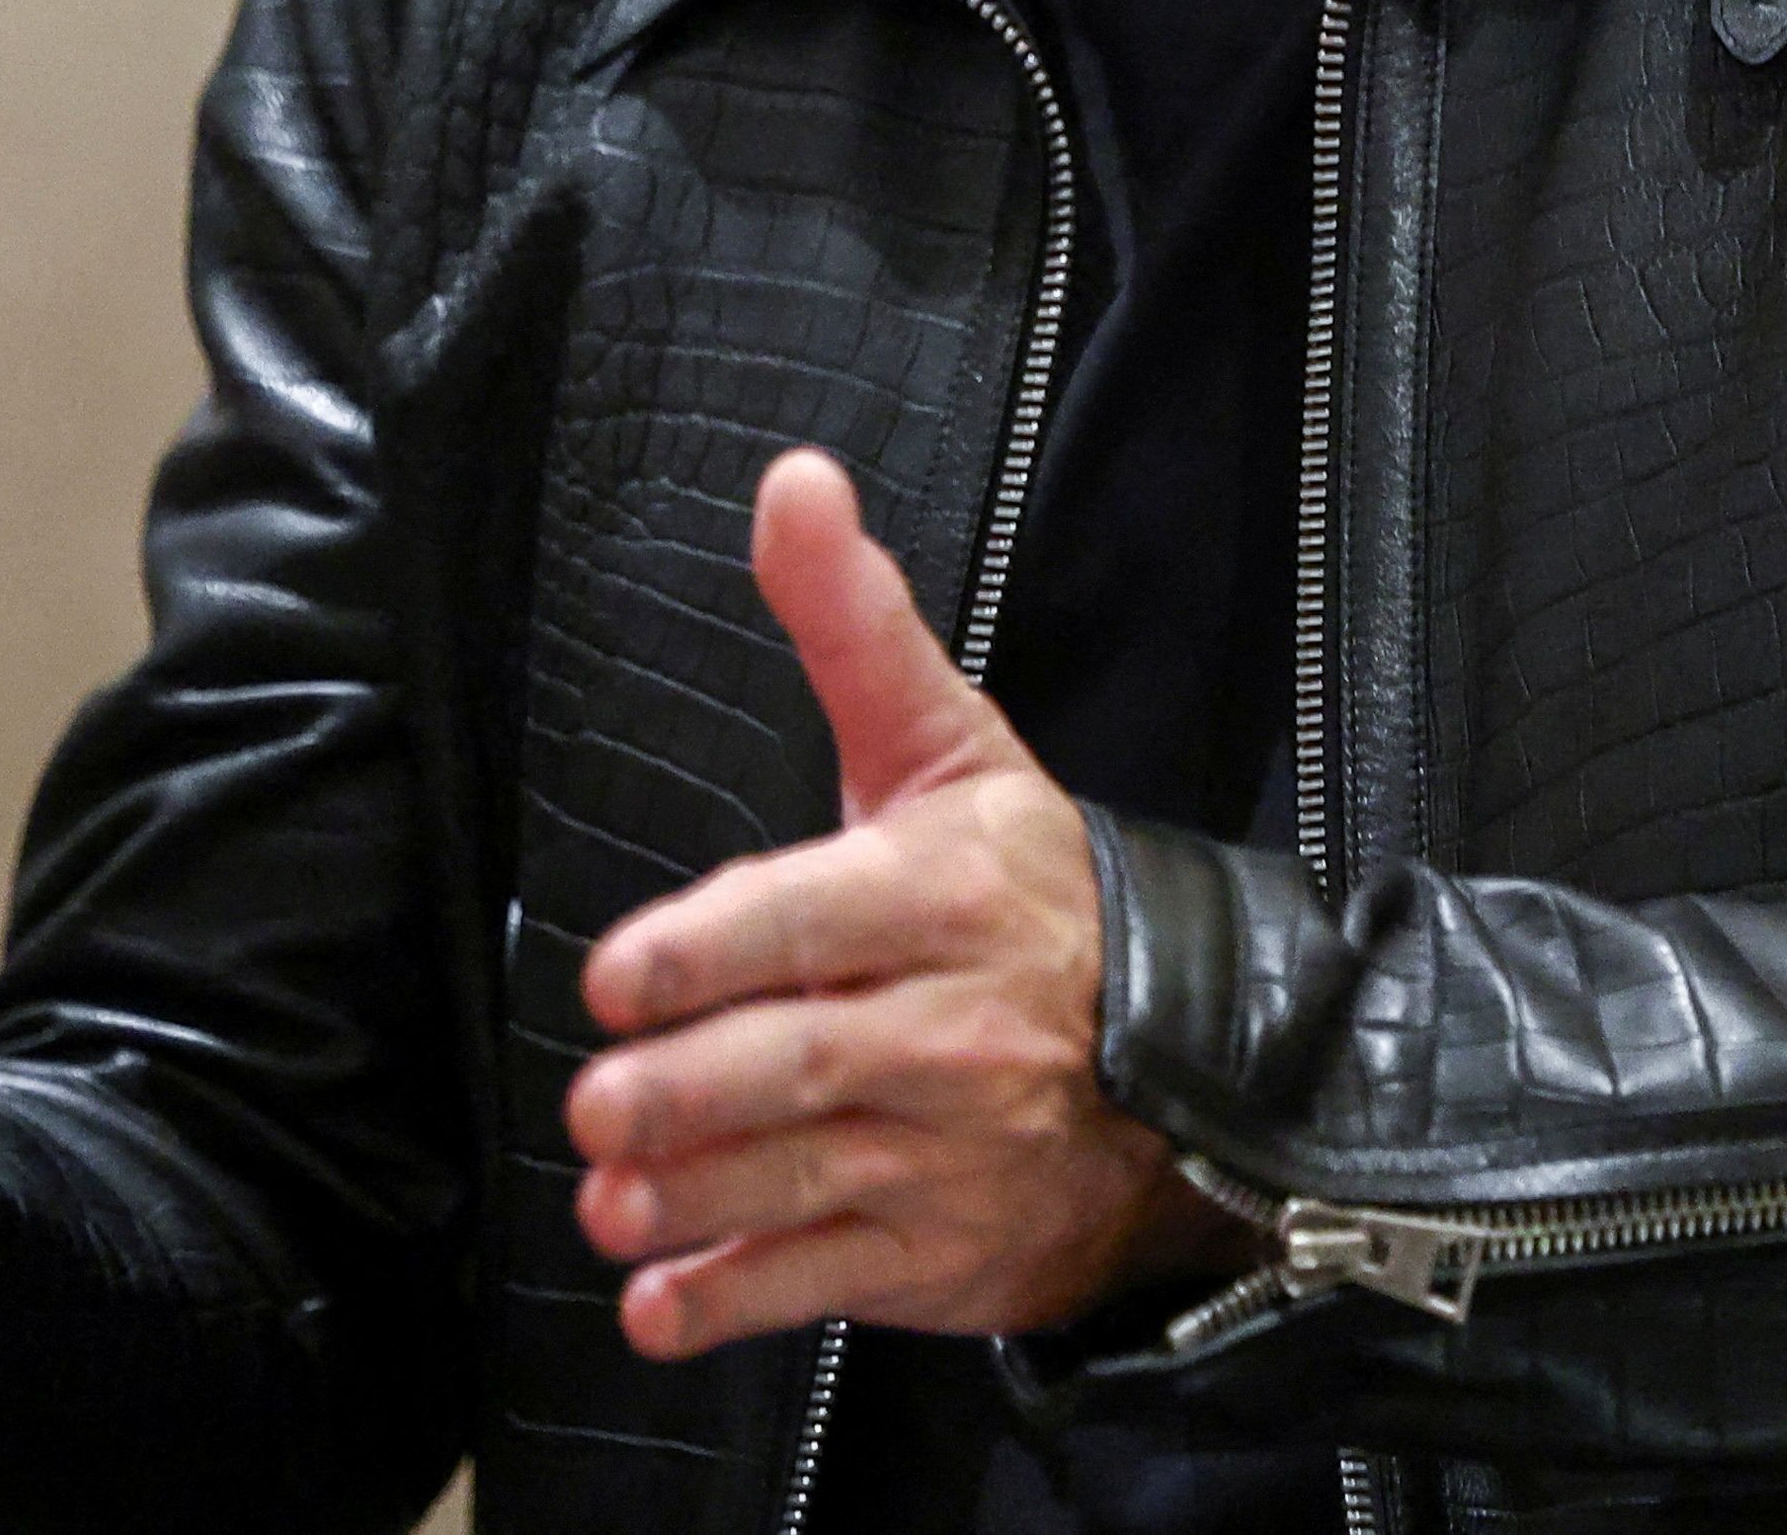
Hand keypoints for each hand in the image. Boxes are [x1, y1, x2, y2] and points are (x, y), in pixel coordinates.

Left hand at [565, 449, 1236, 1358]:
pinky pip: (831, 1283)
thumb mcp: (949, 747)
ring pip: (810, 1178)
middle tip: (596, 1103)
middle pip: (805, 1061)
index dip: (714, 950)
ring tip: (609, 1202)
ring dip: (695, 1200)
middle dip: (690, 1092)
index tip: (621, 978)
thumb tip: (791, 479)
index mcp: (948, 891)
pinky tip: (660, 1306)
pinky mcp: (948, 1253)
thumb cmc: (1029, 895)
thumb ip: (853, 624)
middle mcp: (956, 1025)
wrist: (1190, 1068)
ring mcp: (955, 1150)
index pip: (818, 917)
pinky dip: (740, 1300)